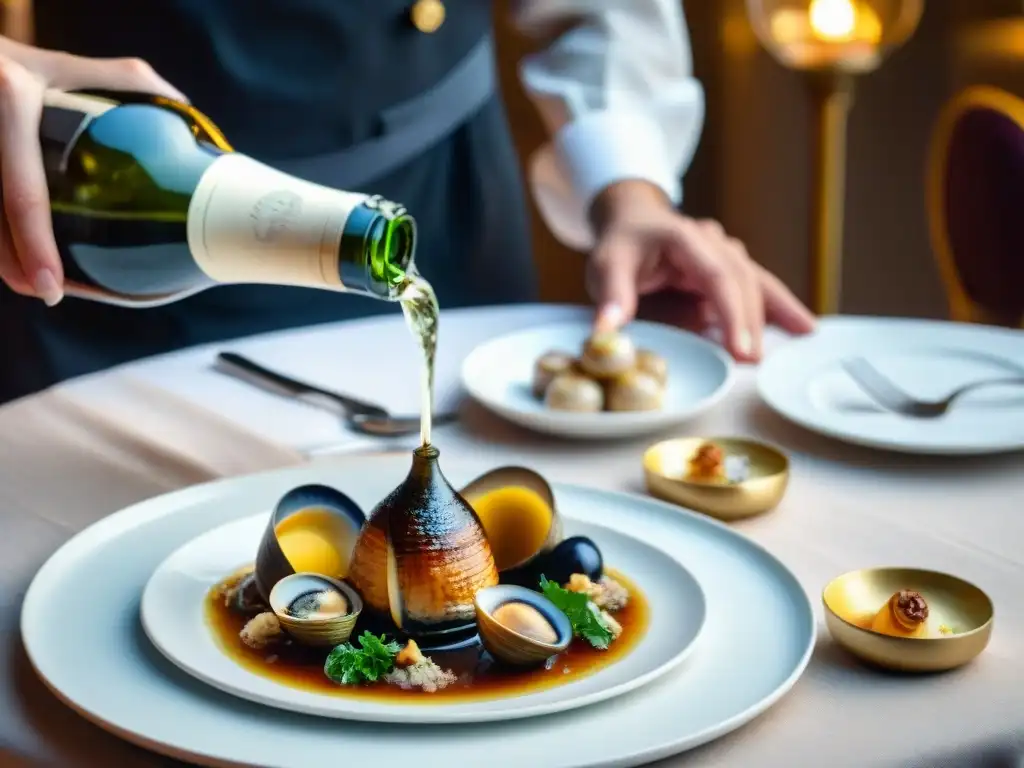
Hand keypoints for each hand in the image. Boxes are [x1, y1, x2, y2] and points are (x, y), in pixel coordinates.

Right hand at [0, 36, 184, 305]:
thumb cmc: (16, 61)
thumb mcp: (63, 64)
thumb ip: (124, 80)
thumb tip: (185, 106)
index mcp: (13, 97)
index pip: (23, 191)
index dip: (35, 245)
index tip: (53, 286)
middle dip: (16, 267)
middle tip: (47, 293)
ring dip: (2, 257)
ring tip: (31, 282)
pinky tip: (12, 253)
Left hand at [585, 180, 815, 361]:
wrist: (633, 221)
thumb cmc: (621, 244)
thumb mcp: (606, 265)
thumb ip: (611, 296)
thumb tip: (606, 334)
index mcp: (685, 237)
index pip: (715, 275)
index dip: (730, 312)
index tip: (739, 348)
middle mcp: (713, 243)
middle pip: (741, 280)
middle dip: (750, 321)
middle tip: (752, 360)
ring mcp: (726, 254)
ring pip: (756, 282)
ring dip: (776, 312)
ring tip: (801, 338)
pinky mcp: (730, 270)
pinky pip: (758, 287)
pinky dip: (778, 307)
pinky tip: (804, 327)